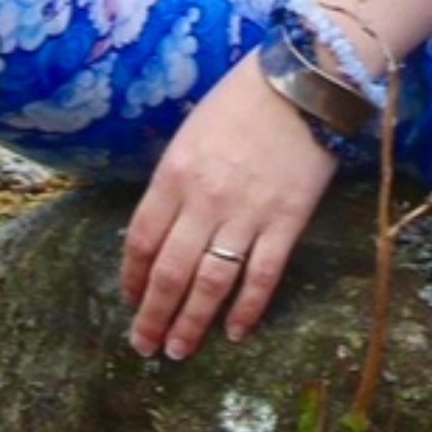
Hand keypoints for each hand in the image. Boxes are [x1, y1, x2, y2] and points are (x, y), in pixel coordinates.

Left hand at [121, 49, 337, 362]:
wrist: (301, 81)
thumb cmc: (241, 101)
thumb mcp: (191, 133)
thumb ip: (174, 180)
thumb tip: (160, 229)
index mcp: (174, 174)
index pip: (141, 240)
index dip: (132, 278)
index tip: (130, 301)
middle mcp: (204, 199)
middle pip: (170, 272)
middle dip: (153, 315)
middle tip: (144, 346)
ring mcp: (246, 214)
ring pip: (211, 283)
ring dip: (191, 322)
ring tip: (178, 350)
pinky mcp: (286, 222)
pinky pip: (261, 276)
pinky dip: (247, 309)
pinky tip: (234, 332)